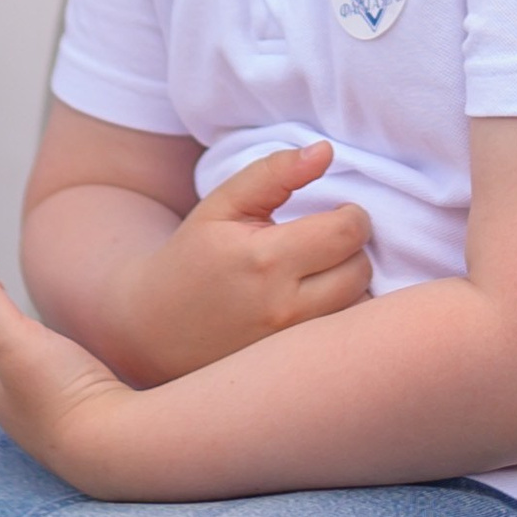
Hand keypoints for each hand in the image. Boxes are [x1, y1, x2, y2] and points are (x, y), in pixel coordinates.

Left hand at [0, 254, 151, 497]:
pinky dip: (41, 357)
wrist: (114, 446)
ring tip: (20, 318)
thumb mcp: (13, 338)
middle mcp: (10, 400)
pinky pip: (45, 381)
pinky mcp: (73, 415)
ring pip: (14, 369)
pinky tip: (61, 357)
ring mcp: (41, 411)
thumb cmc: (63, 398)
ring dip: (9, 337)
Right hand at [112, 142, 373, 381]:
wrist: (155, 329)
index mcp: (265, 259)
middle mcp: (284, 308)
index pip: (347, 231)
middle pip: (361, 269)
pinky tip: (319, 302)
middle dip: (353, 248)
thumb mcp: (222, 206)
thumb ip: (274, 173)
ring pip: (361, 306)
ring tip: (322, 271)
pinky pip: (345, 337)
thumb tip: (326, 151)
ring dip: (352, 283)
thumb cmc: (192, 259)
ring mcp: (291, 344)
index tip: (336, 213)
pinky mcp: (294, 365)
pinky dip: (344, 316)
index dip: (352, 214)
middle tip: (327, 242)